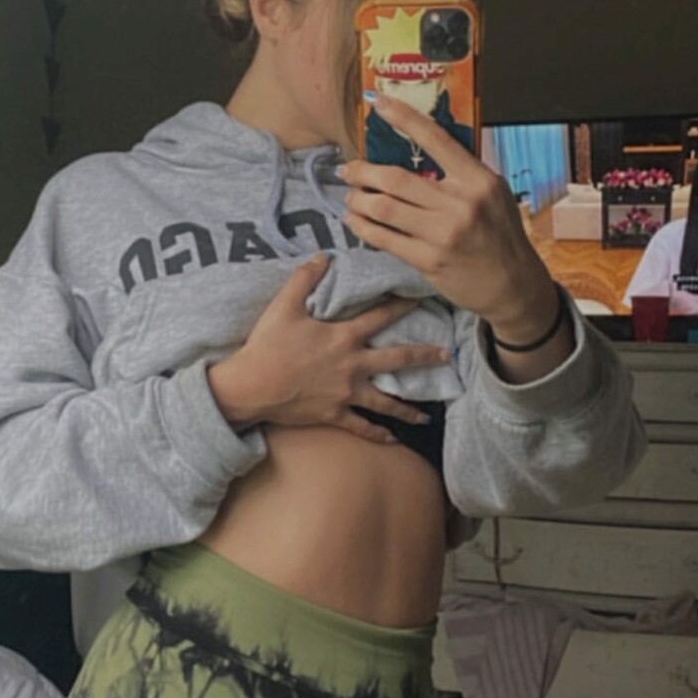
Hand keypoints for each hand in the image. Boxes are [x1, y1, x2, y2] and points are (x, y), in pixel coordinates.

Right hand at [207, 252, 451, 442]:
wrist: (251, 386)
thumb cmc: (267, 345)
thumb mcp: (284, 306)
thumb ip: (305, 279)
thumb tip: (322, 257)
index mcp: (343, 337)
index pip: (380, 317)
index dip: (402, 306)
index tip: (421, 299)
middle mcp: (352, 365)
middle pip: (397, 360)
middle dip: (424, 357)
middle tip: (446, 356)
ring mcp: (346, 394)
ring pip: (386, 402)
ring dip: (408, 409)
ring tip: (426, 416)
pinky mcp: (335, 415)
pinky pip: (363, 428)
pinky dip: (379, 435)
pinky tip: (394, 441)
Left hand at [340, 94, 557, 339]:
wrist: (513, 286)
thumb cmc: (500, 237)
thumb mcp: (493, 195)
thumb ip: (461, 174)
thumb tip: (419, 152)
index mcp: (478, 180)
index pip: (436, 139)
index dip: (404, 118)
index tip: (379, 103)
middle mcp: (461, 204)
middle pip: (397, 179)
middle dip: (363, 172)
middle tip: (348, 170)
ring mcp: (444, 234)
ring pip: (385, 208)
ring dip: (359, 200)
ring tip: (351, 197)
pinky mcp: (430, 261)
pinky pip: (385, 239)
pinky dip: (364, 227)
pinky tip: (356, 221)